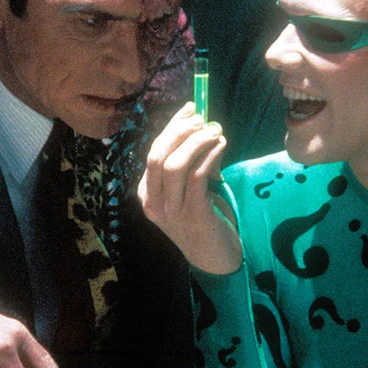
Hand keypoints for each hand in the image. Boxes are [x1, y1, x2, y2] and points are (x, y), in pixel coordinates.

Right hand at [139, 102, 241, 274]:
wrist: (214, 259)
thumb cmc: (203, 219)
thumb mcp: (188, 191)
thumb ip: (189, 163)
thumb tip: (202, 125)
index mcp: (147, 193)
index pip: (154, 152)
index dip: (172, 127)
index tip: (191, 108)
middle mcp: (153, 203)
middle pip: (158, 155)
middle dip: (180, 131)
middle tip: (203, 118)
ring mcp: (171, 212)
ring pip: (175, 165)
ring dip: (196, 142)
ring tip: (215, 131)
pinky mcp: (193, 216)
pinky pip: (197, 178)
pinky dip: (209, 157)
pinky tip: (220, 146)